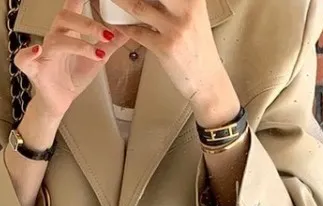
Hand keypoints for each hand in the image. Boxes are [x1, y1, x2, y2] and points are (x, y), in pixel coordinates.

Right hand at [13, 0, 129, 122]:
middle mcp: (55, 37)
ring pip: (56, 39)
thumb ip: (111, 43)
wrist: (60, 102)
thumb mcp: (97, 58)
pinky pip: (25, 59)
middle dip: (88, 24)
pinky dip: (28, 54)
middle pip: (65, 17)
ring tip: (97, 54)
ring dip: (79, 44)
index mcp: (68, 31)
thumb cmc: (73, 77)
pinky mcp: (35, 70)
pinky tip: (37, 51)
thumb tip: (128, 29)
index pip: (73, 6)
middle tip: (108, 34)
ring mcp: (44, 53)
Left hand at [115, 1, 239, 125]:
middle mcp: (186, 8)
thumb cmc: (198, 49)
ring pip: (139, 6)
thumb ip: (174, 4)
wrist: (207, 80)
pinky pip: (137, 33)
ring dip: (119, 0)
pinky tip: (115, 23)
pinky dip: (123, 27)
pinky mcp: (165, 47)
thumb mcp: (192, 17)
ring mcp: (175, 28)